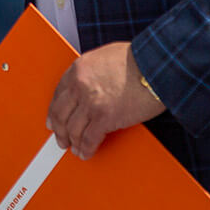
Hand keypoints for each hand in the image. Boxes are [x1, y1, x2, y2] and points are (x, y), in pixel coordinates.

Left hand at [46, 42, 164, 160]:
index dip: (54, 110)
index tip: (53, 119)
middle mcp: (80, 85)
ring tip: (74, 148)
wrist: (156, 66)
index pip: (58, 93)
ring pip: (72, 129)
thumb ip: (92, 71)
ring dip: (72, 142)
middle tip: (60, 138)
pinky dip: (86, 149)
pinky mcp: (105, 118)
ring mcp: (91, 103)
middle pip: (60, 113)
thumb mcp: (106, 56)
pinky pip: (89, 139)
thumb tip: (90, 86)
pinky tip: (86, 153)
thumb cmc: (139, 59)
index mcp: (79, 68)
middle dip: (59, 130)